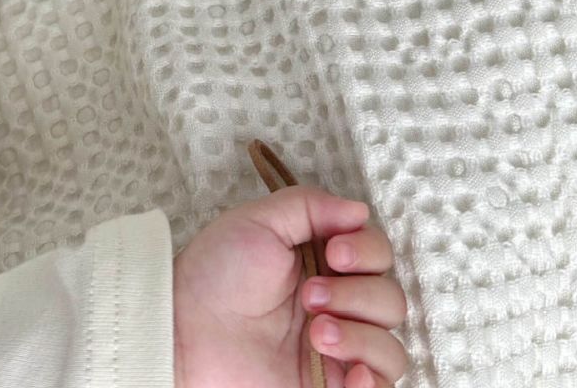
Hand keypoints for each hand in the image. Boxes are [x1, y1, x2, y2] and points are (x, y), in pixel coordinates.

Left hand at [173, 185, 407, 387]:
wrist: (185, 329)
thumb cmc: (215, 273)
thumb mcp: (259, 222)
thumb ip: (309, 206)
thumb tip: (359, 210)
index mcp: (324, 262)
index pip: (378, 254)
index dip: (367, 251)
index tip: (335, 252)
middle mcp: (338, 304)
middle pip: (390, 300)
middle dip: (356, 294)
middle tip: (308, 296)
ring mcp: (337, 349)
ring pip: (391, 347)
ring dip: (360, 336)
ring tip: (315, 333)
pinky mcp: (329, 387)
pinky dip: (372, 381)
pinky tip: (346, 371)